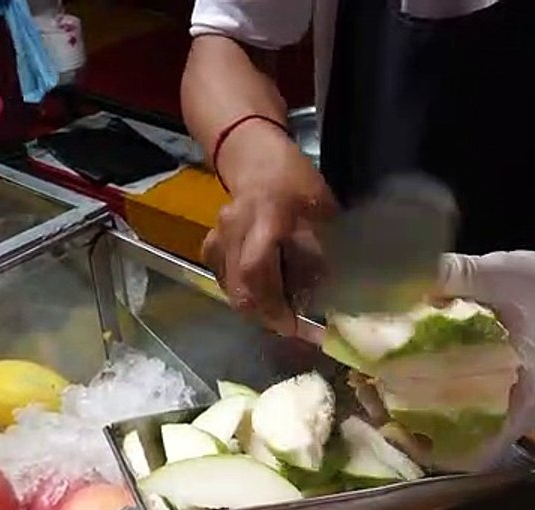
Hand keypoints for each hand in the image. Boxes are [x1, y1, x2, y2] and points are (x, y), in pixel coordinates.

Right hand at [202, 120, 336, 336]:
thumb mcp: (321, 211)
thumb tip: (324, 298)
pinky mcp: (211, 246)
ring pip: (231, 289)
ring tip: (282, 311)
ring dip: (257, 307)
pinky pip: (225, 281)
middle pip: (240, 288)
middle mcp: (234, 229)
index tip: (296, 325)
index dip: (274, 304)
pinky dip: (244, 293)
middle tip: (293, 325)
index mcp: (265, 216)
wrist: (256, 159)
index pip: (257, 270)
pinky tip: (263, 293)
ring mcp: (218, 238)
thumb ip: (321, 252)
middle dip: (268, 315)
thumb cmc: (297, 183)